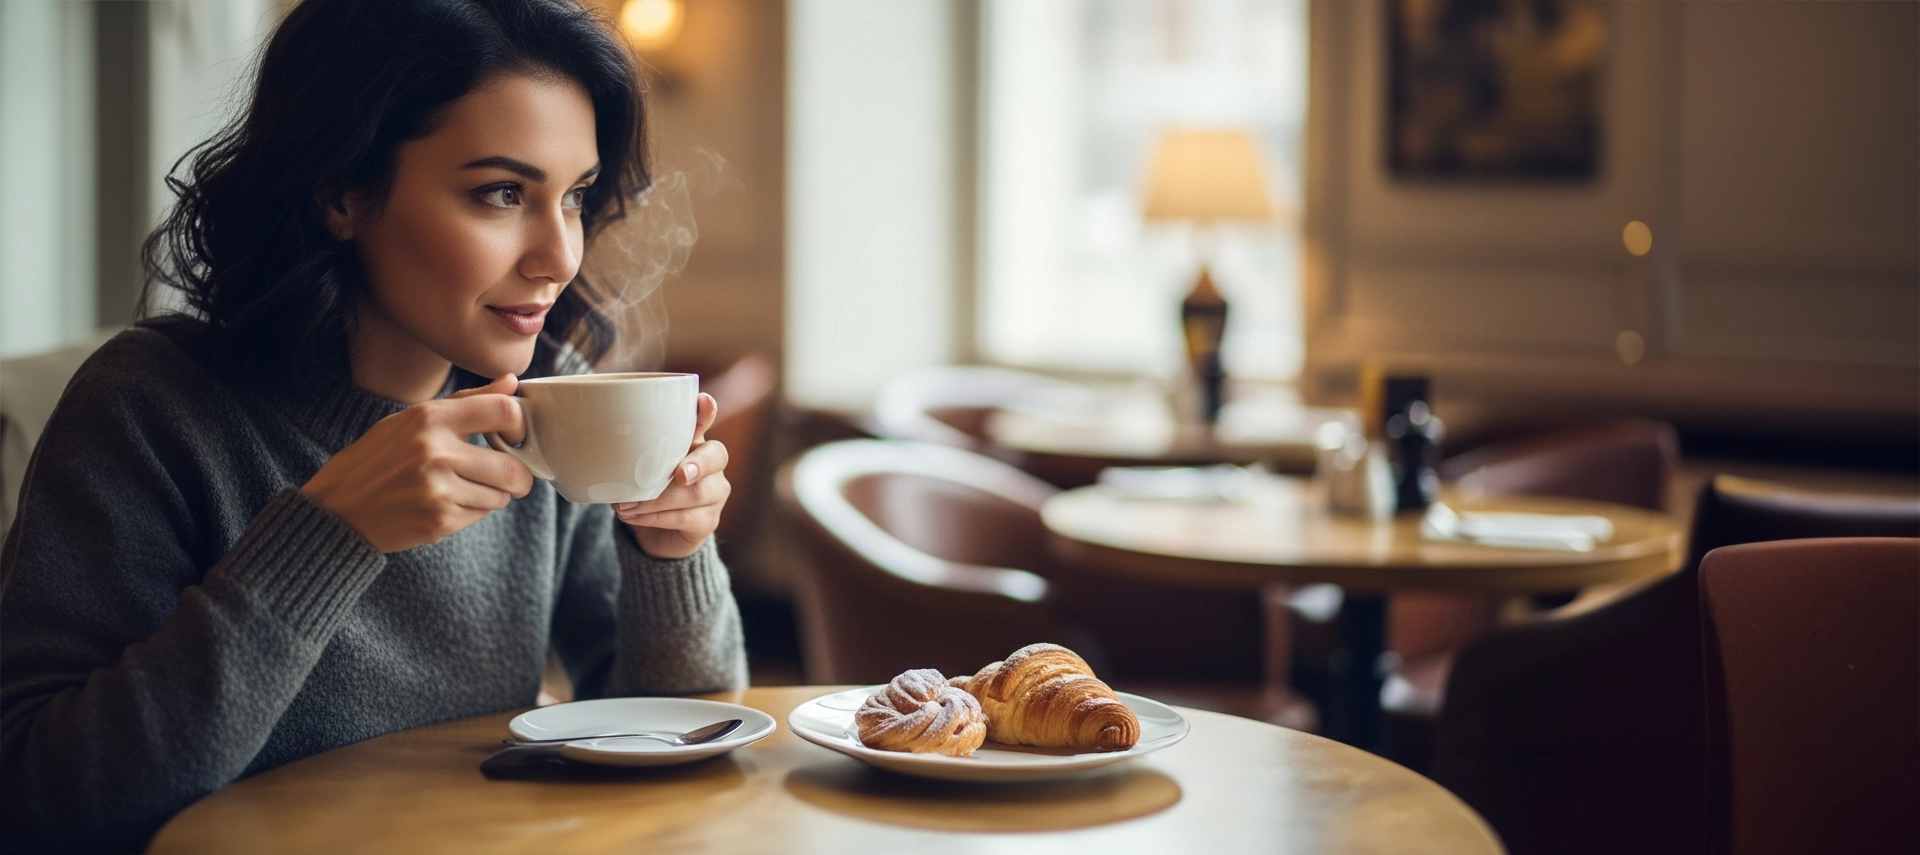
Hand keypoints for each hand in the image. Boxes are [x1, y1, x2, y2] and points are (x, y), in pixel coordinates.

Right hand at [300, 374, 533, 552]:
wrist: (337, 509)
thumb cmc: (378, 459)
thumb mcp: (413, 420)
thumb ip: (466, 402)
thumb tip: (511, 383)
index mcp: (430, 418)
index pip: (504, 412)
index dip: (520, 427)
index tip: (515, 437)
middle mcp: (435, 452)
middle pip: (512, 468)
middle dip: (518, 476)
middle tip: (509, 477)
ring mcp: (437, 490)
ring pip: (500, 496)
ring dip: (492, 495)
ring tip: (463, 489)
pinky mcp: (438, 522)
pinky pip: (480, 516)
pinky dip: (471, 512)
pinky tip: (445, 505)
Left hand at [615, 393, 729, 558]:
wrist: (655, 535)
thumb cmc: (646, 492)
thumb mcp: (634, 468)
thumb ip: (627, 453)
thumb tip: (597, 443)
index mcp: (692, 443)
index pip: (704, 422)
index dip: (706, 412)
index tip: (703, 401)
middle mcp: (712, 466)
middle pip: (717, 456)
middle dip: (698, 463)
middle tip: (678, 473)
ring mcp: (714, 494)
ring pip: (696, 492)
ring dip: (659, 499)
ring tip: (626, 505)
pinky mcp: (708, 521)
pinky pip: (686, 518)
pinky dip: (655, 517)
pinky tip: (634, 516)